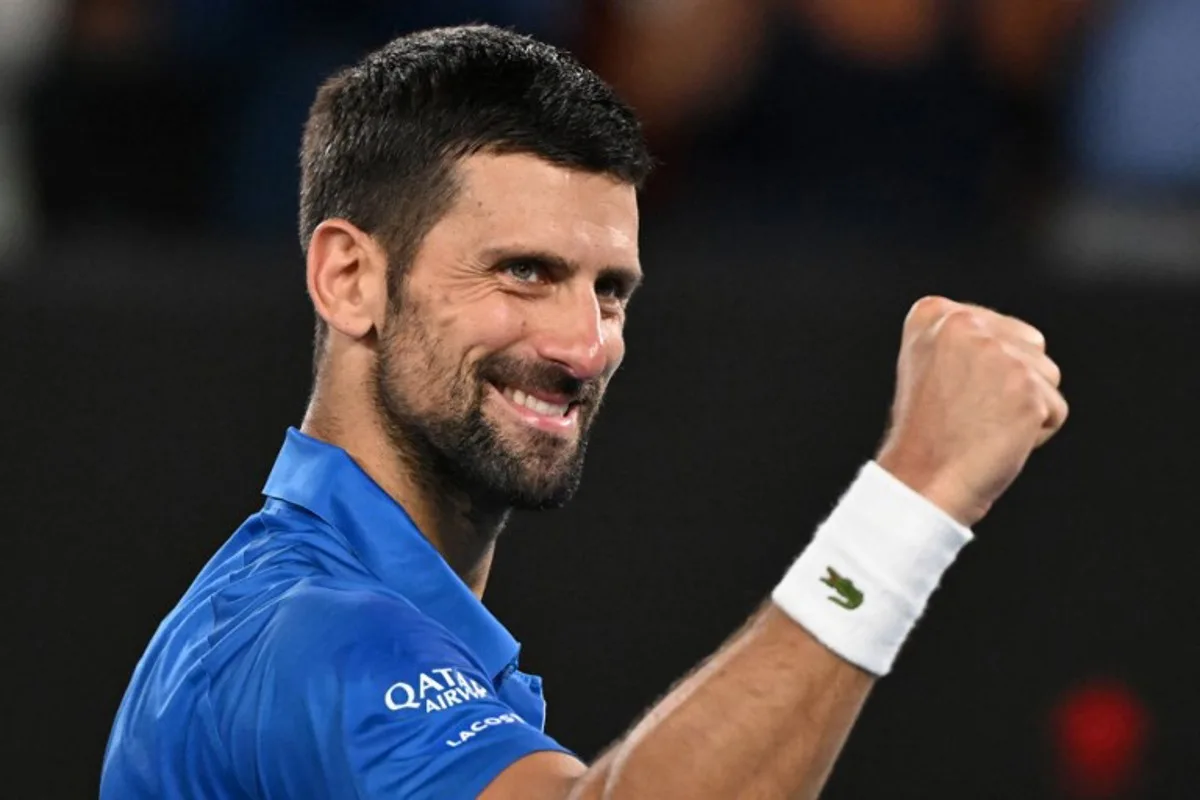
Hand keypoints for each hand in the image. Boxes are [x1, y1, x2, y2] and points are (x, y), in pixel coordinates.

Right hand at [875, 296, 1067, 526]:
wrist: (922, 479)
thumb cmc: (928, 435)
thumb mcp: (929, 365)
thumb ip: (966, 341)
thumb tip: (1014, 339)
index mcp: (934, 314)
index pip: (1001, 329)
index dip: (988, 369)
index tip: (955, 392)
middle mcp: (965, 325)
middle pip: (1031, 347)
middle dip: (1013, 382)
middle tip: (971, 412)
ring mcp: (997, 355)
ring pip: (1048, 375)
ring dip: (1026, 406)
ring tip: (983, 425)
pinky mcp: (1026, 388)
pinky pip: (1056, 411)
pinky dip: (1036, 433)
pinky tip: (998, 440)